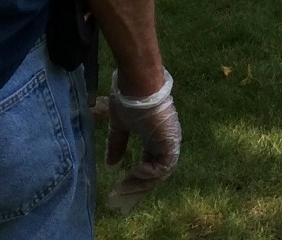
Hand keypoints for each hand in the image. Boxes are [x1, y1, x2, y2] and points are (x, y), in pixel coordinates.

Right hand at [104, 70, 180, 214]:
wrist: (137, 85)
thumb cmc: (129, 100)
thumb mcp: (120, 126)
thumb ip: (117, 145)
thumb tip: (111, 164)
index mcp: (154, 138)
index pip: (150, 164)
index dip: (136, 179)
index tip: (120, 188)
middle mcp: (164, 141)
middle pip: (156, 172)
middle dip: (138, 186)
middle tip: (120, 196)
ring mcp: (169, 141)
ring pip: (161, 171)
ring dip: (142, 182)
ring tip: (124, 188)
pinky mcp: (170, 140)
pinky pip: (165, 164)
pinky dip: (152, 172)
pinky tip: (136, 172)